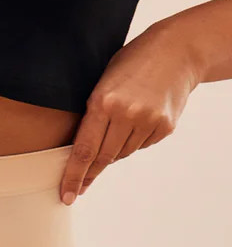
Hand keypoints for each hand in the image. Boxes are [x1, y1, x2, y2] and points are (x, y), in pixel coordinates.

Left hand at [59, 22, 200, 203]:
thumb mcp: (103, 83)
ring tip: (118, 129)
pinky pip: (141, 146)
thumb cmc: (132, 64)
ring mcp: (148, 121)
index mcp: (103, 102)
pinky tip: (138, 121)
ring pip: (122, 154)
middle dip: (90, 174)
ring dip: (114, 152)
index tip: (68, 196)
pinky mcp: (165, 126)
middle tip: (80, 187)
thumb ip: (93, 116)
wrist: (177, 51)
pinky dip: (135, 141)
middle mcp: (125, 114)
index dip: (74, 177)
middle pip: (102, 158)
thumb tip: (81, 153)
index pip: (83, 150)